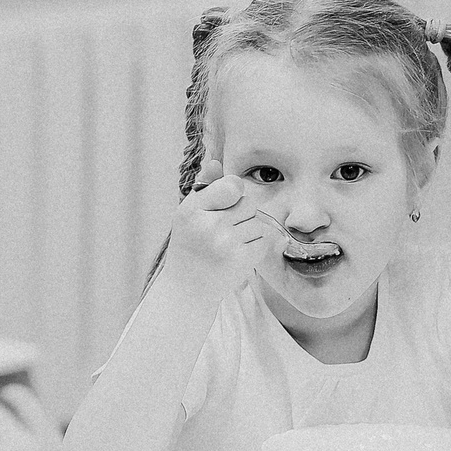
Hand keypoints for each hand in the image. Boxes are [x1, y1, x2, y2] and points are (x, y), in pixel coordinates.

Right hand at [163, 152, 279, 295]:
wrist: (187, 288)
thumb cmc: (189, 246)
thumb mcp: (189, 215)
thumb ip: (205, 188)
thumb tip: (215, 162)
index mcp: (192, 210)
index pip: (232, 185)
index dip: (234, 193)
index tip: (226, 203)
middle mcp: (209, 225)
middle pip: (249, 203)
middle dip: (242, 214)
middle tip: (224, 229)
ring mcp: (226, 244)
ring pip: (258, 223)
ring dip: (249, 232)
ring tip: (229, 244)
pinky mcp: (242, 260)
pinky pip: (263, 241)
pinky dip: (255, 247)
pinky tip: (237, 255)